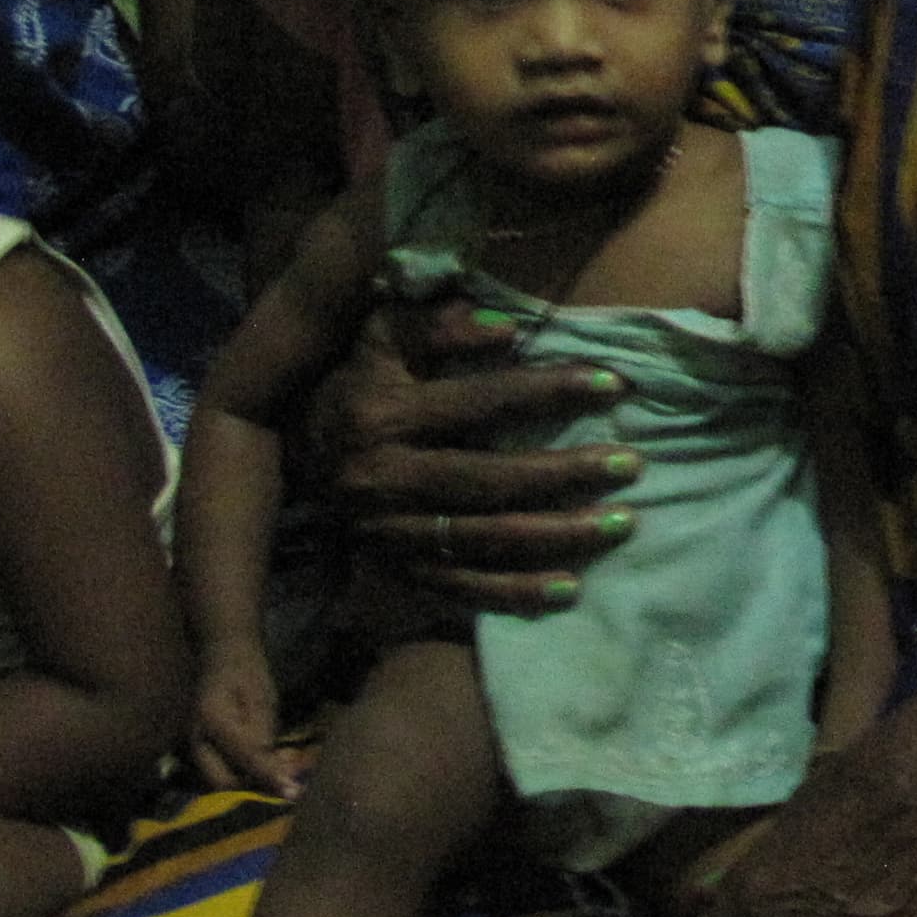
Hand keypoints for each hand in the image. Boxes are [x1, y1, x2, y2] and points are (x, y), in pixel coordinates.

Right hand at [192, 645, 300, 796]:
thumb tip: (276, 773)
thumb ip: (264, 736)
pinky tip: (262, 766)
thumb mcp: (262, 700)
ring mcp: (191, 746)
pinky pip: (219, 773)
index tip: (292, 793)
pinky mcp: (197, 751)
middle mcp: (194, 738)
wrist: (222, 658)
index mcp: (212, 719)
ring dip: (247, 782)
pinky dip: (240, 775)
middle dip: (252, 787)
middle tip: (283, 784)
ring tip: (276, 774)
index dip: (269, 776)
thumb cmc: (247, 673)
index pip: (244, 758)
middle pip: (222, 782)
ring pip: (220, 781)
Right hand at [314, 298, 638, 618]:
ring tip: (620, 522)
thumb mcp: (378, 337)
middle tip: (631, 464)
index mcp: (381, 414)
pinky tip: (569, 591)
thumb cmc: (357, 382)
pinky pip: (459, 590)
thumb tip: (506, 329)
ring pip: (481, 540)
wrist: (285, 452)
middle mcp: (382, 479)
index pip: (478, 401)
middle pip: (487, 481)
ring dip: (555, 536)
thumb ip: (433, 321)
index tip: (613, 383)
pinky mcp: (395, 570)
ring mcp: (389, 533)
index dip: (546, 391)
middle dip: (564, 474)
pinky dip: (514, 595)